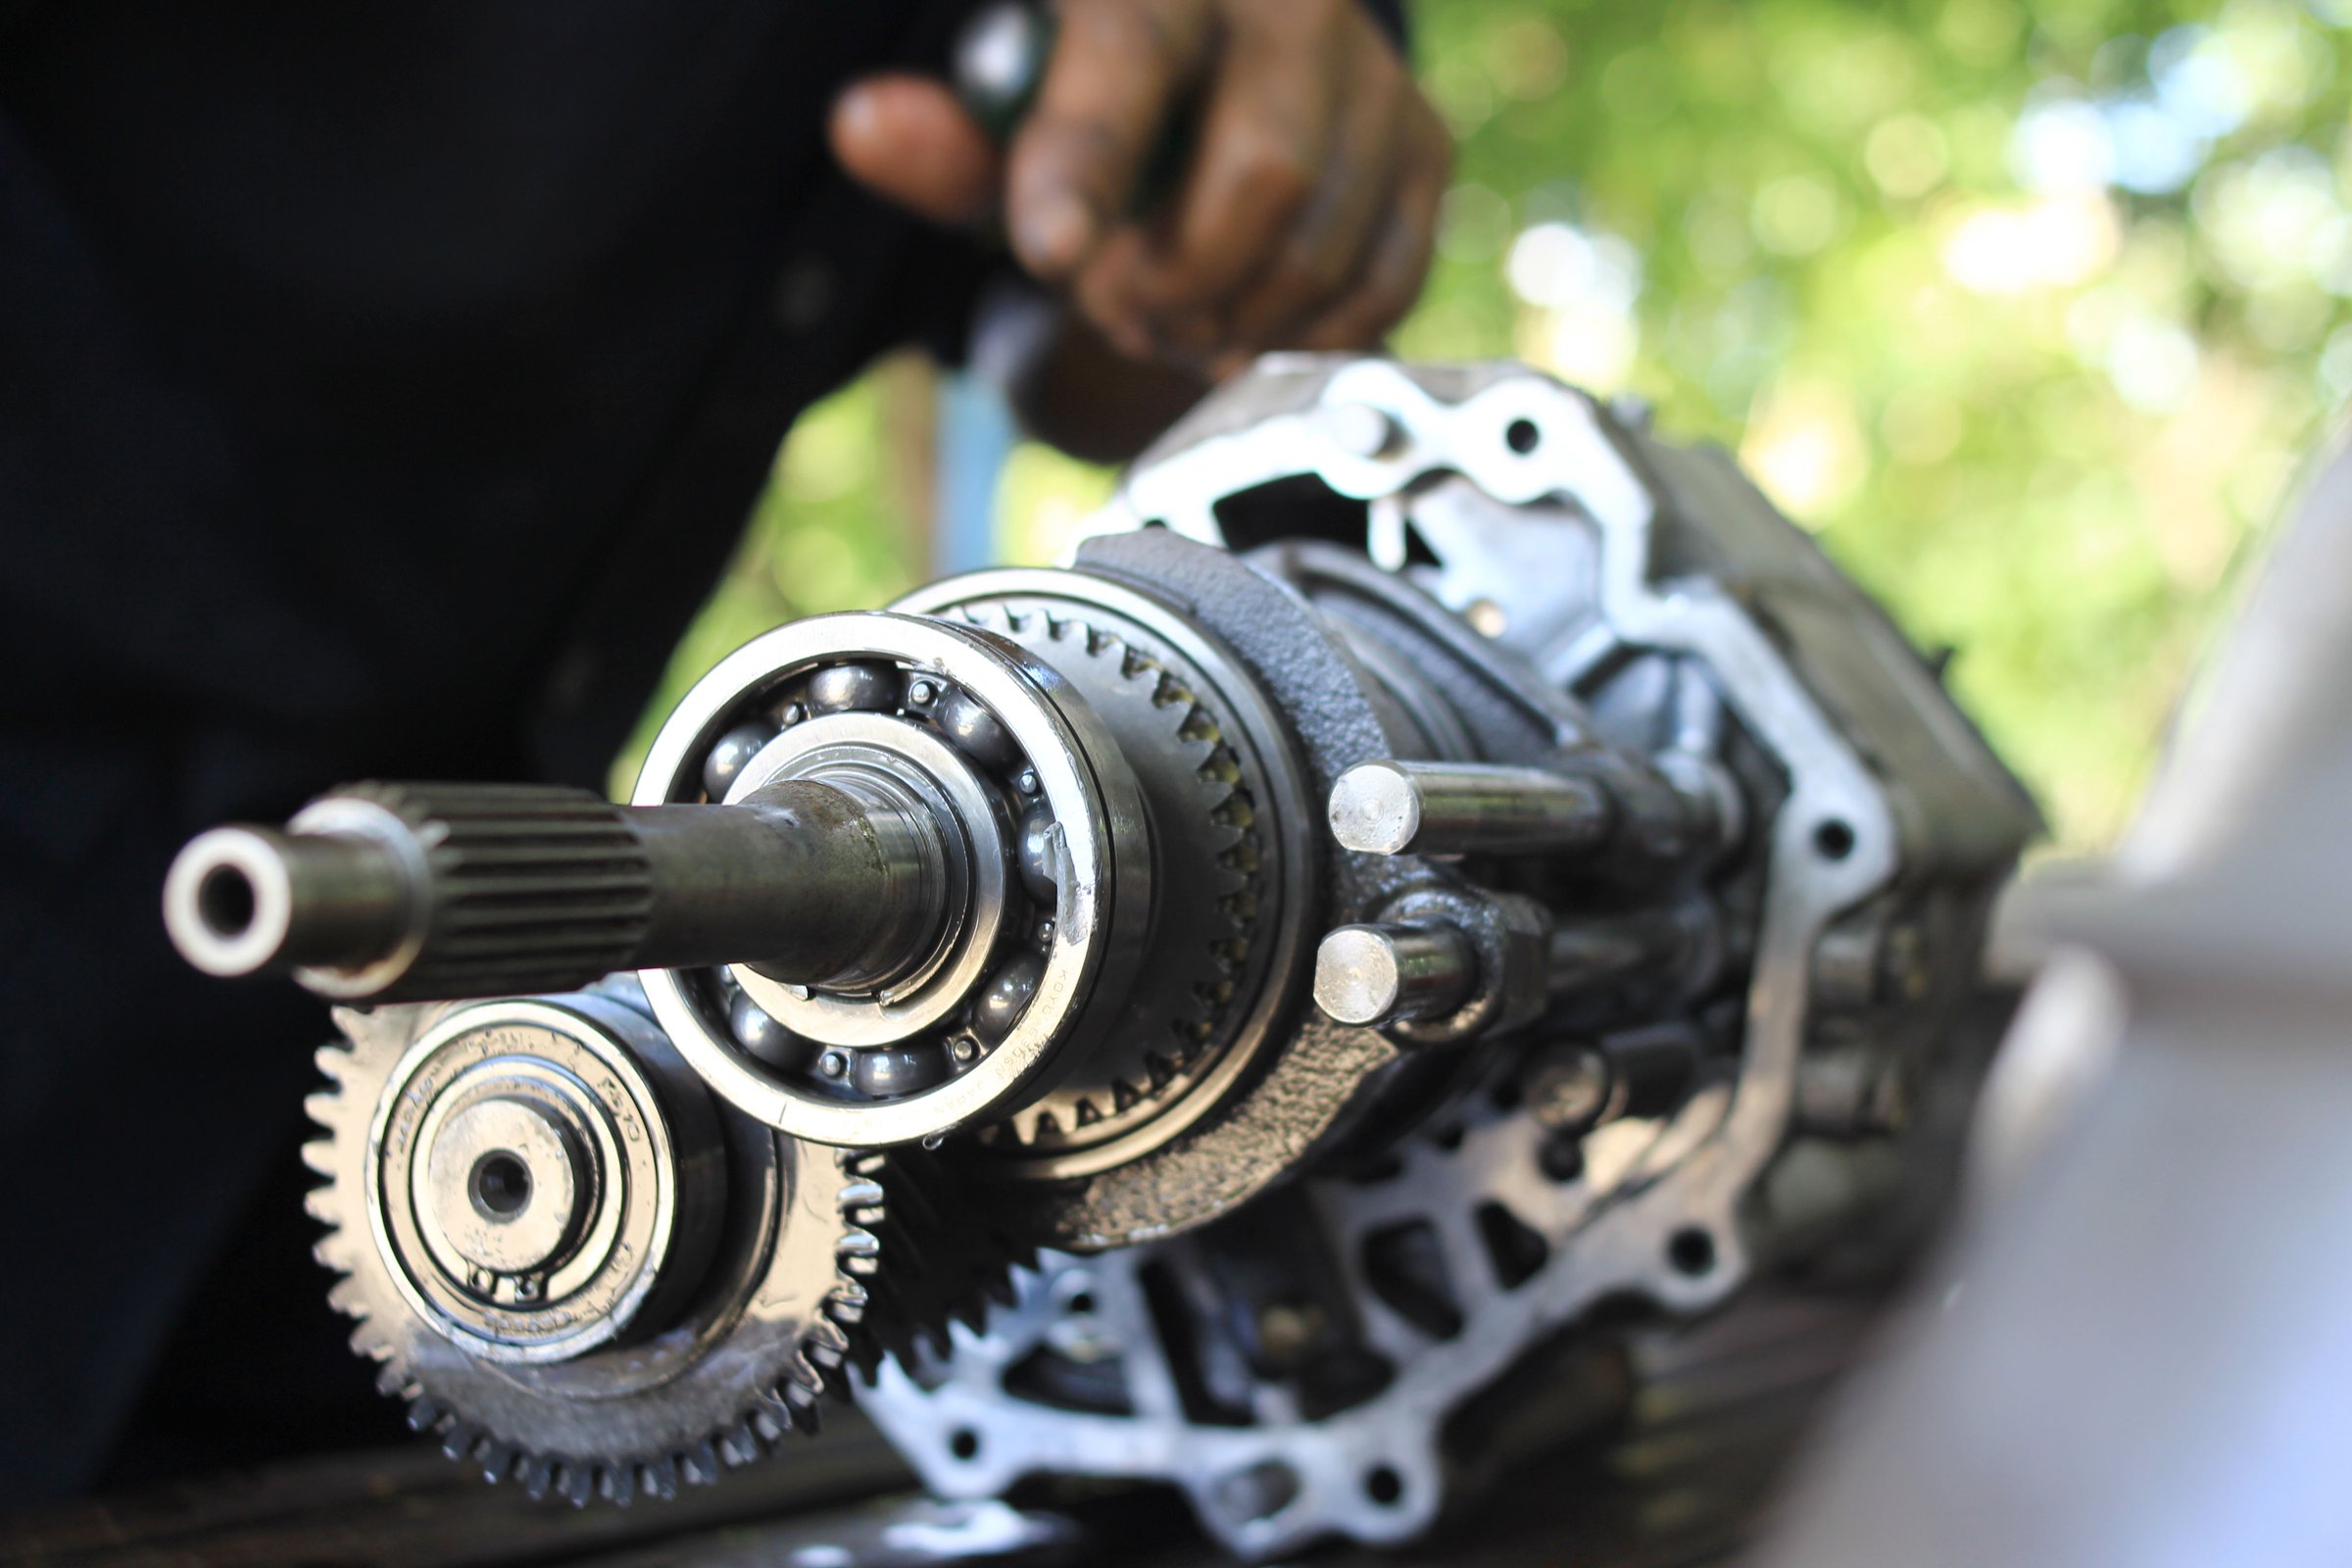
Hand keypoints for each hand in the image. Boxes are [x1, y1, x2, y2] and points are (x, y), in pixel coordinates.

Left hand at [829, 0, 1451, 380]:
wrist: (1219, 84)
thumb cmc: (1097, 109)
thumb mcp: (1003, 122)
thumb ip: (943, 139)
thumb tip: (865, 124)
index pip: (1130, 56)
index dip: (1088, 163)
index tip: (1054, 255)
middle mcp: (1289, 0)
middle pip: (1261, 173)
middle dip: (1177, 278)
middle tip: (1116, 306)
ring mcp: (1371, 73)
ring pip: (1322, 244)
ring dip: (1230, 321)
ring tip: (1170, 316)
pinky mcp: (1423, 143)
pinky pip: (1381, 281)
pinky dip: (1304, 335)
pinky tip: (1242, 326)